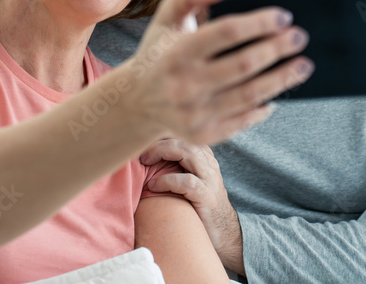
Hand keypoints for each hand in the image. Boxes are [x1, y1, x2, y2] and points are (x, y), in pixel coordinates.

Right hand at [118, 0, 313, 145]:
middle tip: (301, 38)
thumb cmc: (161, 50)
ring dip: (282, 79)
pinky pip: (243, 120)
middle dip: (278, 50)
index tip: (285, 15)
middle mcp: (184, 84)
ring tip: (304, 65)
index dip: (259, 23)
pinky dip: (265, 106)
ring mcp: (193, 113)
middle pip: (244, 65)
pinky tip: (280, 91)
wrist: (135, 101)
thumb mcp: (166, 16)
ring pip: (249, 96)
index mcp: (177, 51)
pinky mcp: (203, 134)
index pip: (226, 32)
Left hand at [141, 139, 245, 274]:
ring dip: (163, 152)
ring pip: (190, 153)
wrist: (225, 235)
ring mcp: (210, 181)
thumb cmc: (199, 208)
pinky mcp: (207, 199)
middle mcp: (209, 166)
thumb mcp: (190, 183)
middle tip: (141, 151)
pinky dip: (167, 180)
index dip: (166, 131)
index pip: (187, 133)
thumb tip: (144, 156)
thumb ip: (177, 167)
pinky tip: (153, 186)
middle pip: (187, 138)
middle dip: (161, 140)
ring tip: (145, 161)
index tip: (145, 135)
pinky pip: (187, 182)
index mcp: (205, 159)